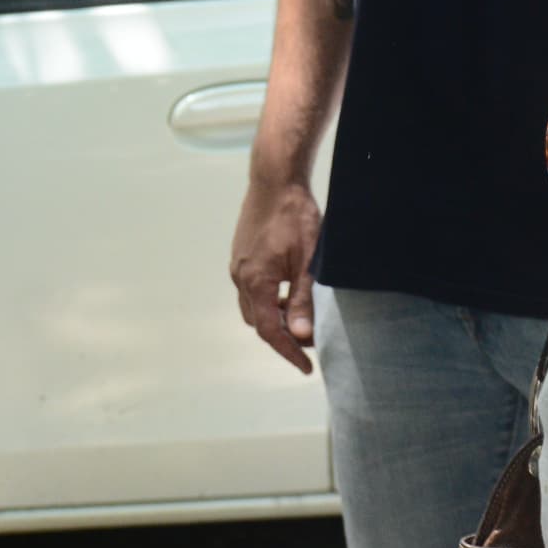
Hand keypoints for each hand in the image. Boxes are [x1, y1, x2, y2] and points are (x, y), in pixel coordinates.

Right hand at [230, 169, 324, 373]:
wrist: (275, 179)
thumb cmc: (295, 217)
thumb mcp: (307, 262)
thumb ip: (303, 299)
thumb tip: (302, 334)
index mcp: (255, 282)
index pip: (270, 331)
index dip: (289, 352)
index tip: (307, 367)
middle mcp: (240, 277)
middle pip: (258, 322)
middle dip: (282, 337)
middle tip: (310, 342)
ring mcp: (237, 265)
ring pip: (253, 306)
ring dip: (274, 317)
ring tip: (301, 316)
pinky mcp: (241, 254)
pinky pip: (251, 288)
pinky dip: (268, 299)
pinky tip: (288, 290)